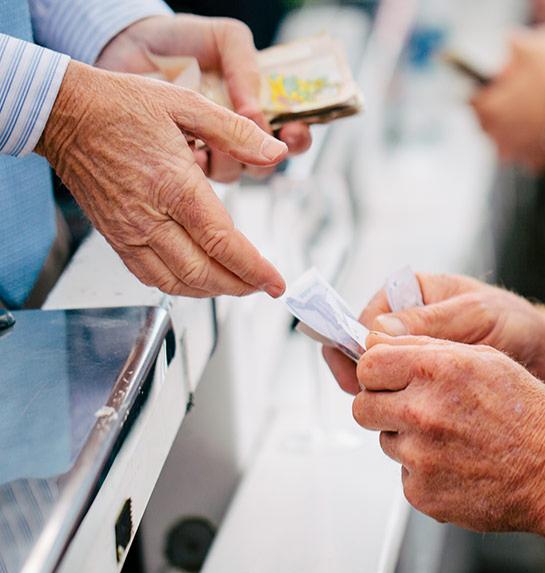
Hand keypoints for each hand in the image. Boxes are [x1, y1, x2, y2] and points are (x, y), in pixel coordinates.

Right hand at [38, 61, 287, 296]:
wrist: (62, 112)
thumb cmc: (120, 105)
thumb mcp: (186, 103)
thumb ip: (235, 132)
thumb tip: (276, 151)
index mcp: (174, 185)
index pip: (222, 243)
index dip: (254, 269)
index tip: (276, 283)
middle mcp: (150, 216)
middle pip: (203, 272)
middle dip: (239, 285)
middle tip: (262, 286)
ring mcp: (129, 231)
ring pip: (176, 282)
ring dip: (212, 291)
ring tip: (237, 285)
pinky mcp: (115, 237)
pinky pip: (149, 276)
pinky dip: (179, 286)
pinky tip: (198, 279)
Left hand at [96, 14, 311, 181]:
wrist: (127, 44)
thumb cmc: (181, 40)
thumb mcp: (223, 38)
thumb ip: (246, 66)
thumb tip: (256, 111)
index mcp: (256, 106)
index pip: (289, 132)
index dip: (297, 137)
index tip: (293, 130)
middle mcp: (237, 134)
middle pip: (266, 164)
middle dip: (267, 158)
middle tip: (256, 141)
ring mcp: (209, 150)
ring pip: (233, 173)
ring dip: (226, 158)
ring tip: (205, 135)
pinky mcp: (181, 163)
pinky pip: (197, 179)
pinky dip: (194, 164)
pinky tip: (184, 144)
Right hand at [323, 273, 544, 394]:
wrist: (542, 355)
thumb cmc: (513, 323)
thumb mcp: (474, 316)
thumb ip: (428, 323)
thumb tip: (376, 332)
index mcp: (409, 292)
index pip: (363, 322)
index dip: (357, 351)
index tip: (360, 377)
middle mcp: (404, 320)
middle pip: (364, 353)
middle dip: (368, 378)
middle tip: (377, 401)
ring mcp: (411, 352)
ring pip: (378, 378)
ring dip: (385, 396)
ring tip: (400, 411)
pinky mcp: (420, 378)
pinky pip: (397, 393)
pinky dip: (400, 406)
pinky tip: (413, 419)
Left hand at [352, 333, 544, 532]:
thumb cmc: (528, 415)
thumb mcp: (486, 360)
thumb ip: (428, 349)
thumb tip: (382, 343)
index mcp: (436, 370)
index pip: (368, 365)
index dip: (377, 372)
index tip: (387, 379)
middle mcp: (423, 412)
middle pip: (364, 407)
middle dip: (383, 407)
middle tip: (414, 411)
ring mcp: (420, 456)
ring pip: (386, 441)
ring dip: (408, 440)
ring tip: (452, 440)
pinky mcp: (422, 492)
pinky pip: (405, 475)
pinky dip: (425, 472)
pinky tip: (458, 466)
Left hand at [471, 34, 544, 170]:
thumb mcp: (533, 50)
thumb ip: (515, 46)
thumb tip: (510, 42)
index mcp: (488, 110)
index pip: (472, 103)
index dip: (481, 92)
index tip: (489, 88)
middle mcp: (496, 136)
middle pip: (487, 125)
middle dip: (495, 114)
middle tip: (509, 102)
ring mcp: (514, 152)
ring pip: (505, 143)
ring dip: (512, 132)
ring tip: (527, 119)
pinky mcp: (533, 163)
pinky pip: (527, 155)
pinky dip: (532, 147)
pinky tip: (543, 133)